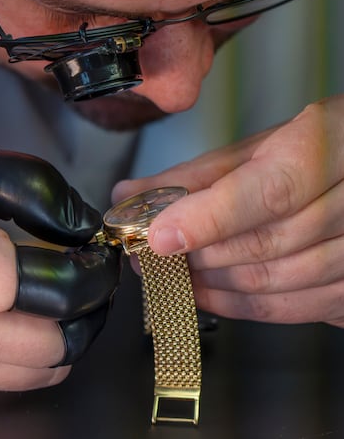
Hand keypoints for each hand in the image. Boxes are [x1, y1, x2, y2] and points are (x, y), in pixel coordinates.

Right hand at [0, 140, 119, 391]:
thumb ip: (25, 185)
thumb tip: (78, 223)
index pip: (61, 290)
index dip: (92, 267)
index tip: (96, 247)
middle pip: (60, 342)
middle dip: (91, 305)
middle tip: (93, 272)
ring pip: (42, 370)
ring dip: (72, 332)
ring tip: (70, 294)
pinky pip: (10, 380)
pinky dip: (40, 354)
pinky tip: (34, 318)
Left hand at [114, 96, 343, 326]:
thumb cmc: (312, 149)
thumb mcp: (257, 147)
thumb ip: (196, 174)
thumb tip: (132, 193)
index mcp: (325, 148)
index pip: (269, 192)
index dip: (208, 219)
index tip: (158, 235)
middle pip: (266, 245)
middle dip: (198, 256)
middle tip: (151, 254)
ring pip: (276, 283)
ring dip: (214, 284)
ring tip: (175, 272)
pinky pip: (293, 308)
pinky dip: (241, 305)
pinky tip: (210, 292)